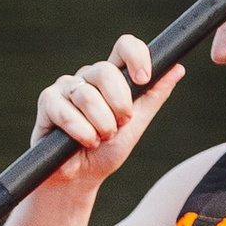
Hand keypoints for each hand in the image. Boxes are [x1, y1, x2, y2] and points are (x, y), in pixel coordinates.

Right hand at [34, 33, 183, 187]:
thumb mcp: (136, 125)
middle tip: (120, 124)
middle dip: (119, 103)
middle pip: (106, 70)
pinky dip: (79, 131)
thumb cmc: (106, 151)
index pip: (124, 47)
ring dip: (100, 124)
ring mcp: (66, 87)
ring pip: (87, 95)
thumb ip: (153, 96)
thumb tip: (178, 68)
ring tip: (100, 139)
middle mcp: (89, 77)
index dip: (136, 56)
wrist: (80, 178)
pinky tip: (84, 142)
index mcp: (113, 77)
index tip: (144, 79)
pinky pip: (65, 110)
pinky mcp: (48, 102)